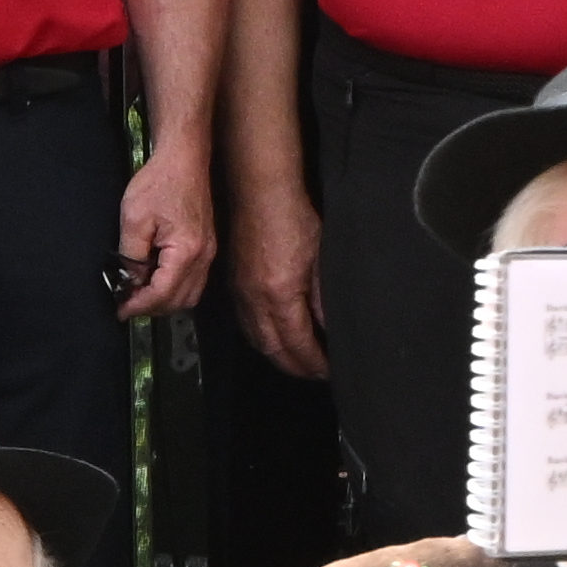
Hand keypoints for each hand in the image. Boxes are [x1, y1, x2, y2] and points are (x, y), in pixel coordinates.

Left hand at [111, 142, 220, 322]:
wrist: (183, 161)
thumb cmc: (159, 183)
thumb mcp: (134, 219)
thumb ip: (132, 256)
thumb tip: (130, 282)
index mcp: (186, 250)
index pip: (163, 293)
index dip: (139, 306)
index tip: (120, 310)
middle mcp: (203, 256)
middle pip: (180, 300)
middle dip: (152, 308)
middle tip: (126, 304)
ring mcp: (209, 252)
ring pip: (190, 294)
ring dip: (164, 301)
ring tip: (138, 295)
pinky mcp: (206, 247)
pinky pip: (194, 280)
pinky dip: (174, 289)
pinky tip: (154, 280)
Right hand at [227, 176, 326, 382]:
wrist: (260, 193)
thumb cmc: (293, 218)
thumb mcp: (321, 259)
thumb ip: (324, 299)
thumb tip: (330, 328)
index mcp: (280, 296)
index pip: (298, 344)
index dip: (314, 362)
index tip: (329, 371)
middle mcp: (255, 301)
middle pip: (274, 349)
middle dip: (296, 366)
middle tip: (316, 373)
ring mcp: (241, 294)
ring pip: (257, 340)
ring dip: (278, 356)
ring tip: (297, 362)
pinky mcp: (235, 285)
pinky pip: (246, 324)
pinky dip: (262, 340)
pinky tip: (273, 338)